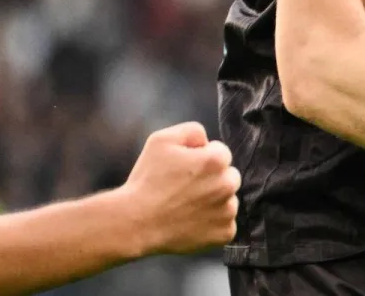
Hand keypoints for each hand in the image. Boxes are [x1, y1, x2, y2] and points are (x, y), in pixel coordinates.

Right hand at [117, 122, 239, 254]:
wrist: (136, 222)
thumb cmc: (147, 180)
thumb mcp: (162, 140)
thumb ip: (192, 131)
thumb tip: (206, 141)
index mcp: (216, 160)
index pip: (220, 152)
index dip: (201, 158)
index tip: (184, 170)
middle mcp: (227, 184)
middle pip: (229, 176)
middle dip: (213, 178)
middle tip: (186, 188)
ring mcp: (227, 211)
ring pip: (228, 200)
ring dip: (215, 201)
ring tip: (187, 206)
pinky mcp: (224, 233)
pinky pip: (227, 223)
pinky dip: (214, 223)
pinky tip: (193, 221)